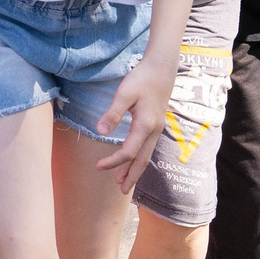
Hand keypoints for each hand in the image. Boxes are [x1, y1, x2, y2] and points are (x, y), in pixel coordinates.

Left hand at [94, 53, 176, 187]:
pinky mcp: (157, 123)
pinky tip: (134, 160)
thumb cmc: (141, 78)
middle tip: (122, 191)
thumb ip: (113, 113)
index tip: (97, 166)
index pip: (128, 152)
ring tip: (125, 181)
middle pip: (142, 159)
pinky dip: (140, 157)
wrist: (161, 67)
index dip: (113, 161)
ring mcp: (158, 128)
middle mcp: (154, 130)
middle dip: (131, 175)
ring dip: (136, 168)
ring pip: (146, 154)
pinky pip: (148, 147)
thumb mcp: (124, 93)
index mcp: (145, 125)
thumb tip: (101, 132)